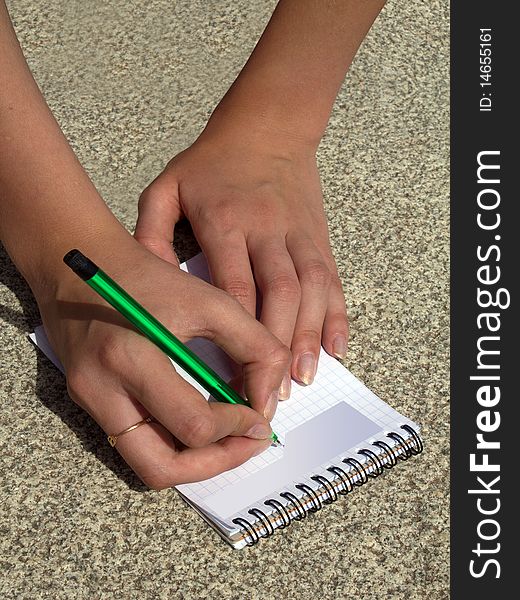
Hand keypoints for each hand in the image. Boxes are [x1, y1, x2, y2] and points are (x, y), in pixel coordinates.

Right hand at [36, 237, 289, 488]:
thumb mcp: (210, 302)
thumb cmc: (147, 277)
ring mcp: (89, 403)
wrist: (78, 264)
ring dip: (194, 462)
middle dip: (216, 464)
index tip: (261, 417)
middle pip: (160, 468)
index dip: (236, 428)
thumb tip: (267, 400)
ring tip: (229, 441)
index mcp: (131, 360)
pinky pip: (135, 444)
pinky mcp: (88, 403)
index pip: (192, 425)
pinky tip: (199, 422)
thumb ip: (254, 346)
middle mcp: (101, 392)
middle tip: (249, 445)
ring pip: (146, 465)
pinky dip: (173, 444)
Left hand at [135, 125, 348, 397]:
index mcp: (226, 222)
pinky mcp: (318, 239)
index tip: (231, 377)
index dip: (236, 336)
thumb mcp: (166, 189)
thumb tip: (147, 286)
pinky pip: (333, 281)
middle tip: (271, 395)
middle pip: (278, 295)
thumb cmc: (210, 164)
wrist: (266, 128)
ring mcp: (298, 235)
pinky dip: (337, 316)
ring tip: (302, 380)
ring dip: (309, 338)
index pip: (235, 287)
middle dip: (276, 350)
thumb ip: (150, 235)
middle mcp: (267, 230)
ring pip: (311, 291)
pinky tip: (335, 348)